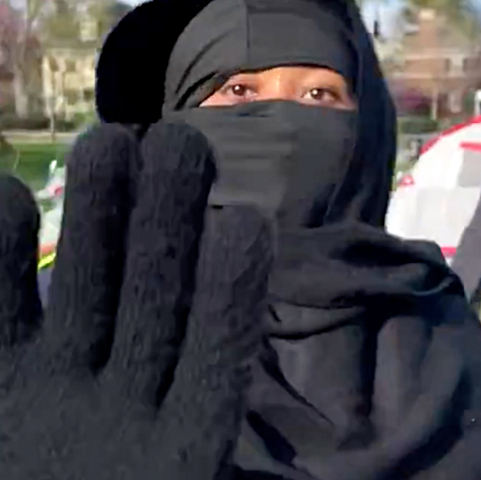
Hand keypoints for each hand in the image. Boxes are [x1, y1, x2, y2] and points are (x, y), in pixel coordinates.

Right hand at [0, 123, 268, 478]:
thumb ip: (228, 473)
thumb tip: (288, 436)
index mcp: (182, 444)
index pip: (210, 358)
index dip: (227, 293)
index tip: (245, 223)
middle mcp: (123, 404)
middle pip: (152, 301)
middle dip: (166, 225)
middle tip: (183, 141)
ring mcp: (56, 389)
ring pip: (82, 291)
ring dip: (94, 220)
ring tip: (111, 140)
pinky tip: (4, 193)